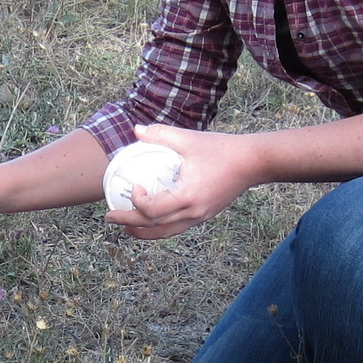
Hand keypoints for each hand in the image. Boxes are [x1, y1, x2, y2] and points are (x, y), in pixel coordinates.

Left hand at [105, 125, 256, 239]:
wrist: (254, 163)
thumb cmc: (223, 150)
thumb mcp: (191, 140)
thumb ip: (162, 134)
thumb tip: (136, 129)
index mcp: (188, 197)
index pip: (153, 210)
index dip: (136, 202)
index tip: (132, 186)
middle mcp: (193, 213)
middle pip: (154, 227)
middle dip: (129, 223)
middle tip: (109, 217)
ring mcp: (199, 217)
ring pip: (165, 233)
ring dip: (142, 232)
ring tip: (125, 227)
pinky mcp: (204, 215)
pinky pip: (176, 228)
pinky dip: (159, 228)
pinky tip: (150, 221)